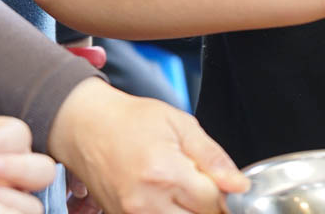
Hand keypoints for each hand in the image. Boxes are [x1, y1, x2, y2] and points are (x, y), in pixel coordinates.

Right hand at [48, 78, 247, 213]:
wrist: (85, 127)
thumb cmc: (130, 121)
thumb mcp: (181, 125)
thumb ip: (213, 158)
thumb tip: (239, 185)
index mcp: (165, 174)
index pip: (214, 203)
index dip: (227, 194)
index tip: (228, 184)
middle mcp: (146, 203)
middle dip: (209, 206)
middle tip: (205, 186)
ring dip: (190, 210)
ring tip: (186, 189)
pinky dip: (170, 213)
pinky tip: (169, 196)